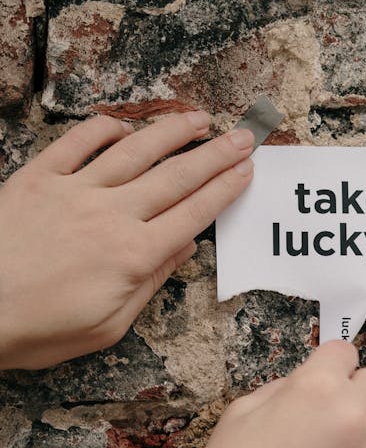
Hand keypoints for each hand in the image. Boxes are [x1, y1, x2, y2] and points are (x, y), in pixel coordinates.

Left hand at [0, 110, 254, 369]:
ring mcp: (74, 191)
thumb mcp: (107, 327)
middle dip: (215, 155)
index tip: (246, 171)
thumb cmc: (36, 329)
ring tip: (198, 118)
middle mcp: (111, 215)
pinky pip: (76, 143)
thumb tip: (181, 251)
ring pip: (134, 152)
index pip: (193, 214)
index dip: (224, 190)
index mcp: (133, 256)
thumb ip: (149, 284)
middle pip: (176, 177)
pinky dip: (103, 129)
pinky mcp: (37, 179)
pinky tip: (123, 126)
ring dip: (171, 132)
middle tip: (242, 136)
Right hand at [131, 341, 365, 447]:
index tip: (322, 380)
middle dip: (353, 394)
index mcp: (317, 388)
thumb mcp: (240, 412)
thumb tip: (307, 385)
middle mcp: (353, 415)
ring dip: (356, 438)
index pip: (345, 352)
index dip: (330, 365)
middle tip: (324, 420)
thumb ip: (283, 389)